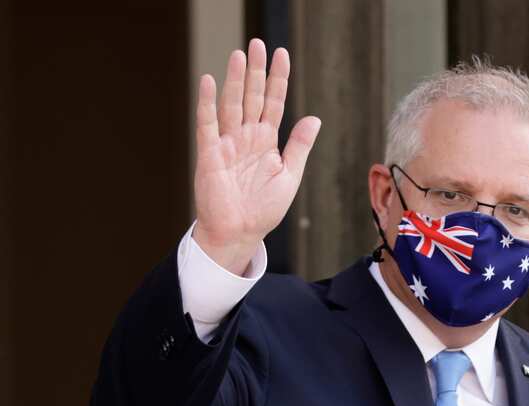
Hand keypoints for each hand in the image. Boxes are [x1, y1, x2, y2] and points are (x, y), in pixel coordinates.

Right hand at [192, 39, 320, 274]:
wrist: (241, 232)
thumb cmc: (264, 208)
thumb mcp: (289, 176)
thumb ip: (299, 146)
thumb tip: (314, 118)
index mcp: (266, 141)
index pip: (273, 103)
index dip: (277, 79)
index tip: (281, 54)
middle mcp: (246, 137)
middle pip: (251, 97)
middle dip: (255, 71)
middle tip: (258, 44)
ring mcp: (227, 144)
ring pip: (232, 105)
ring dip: (235, 80)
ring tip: (239, 55)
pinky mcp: (210, 154)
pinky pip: (208, 125)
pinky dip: (208, 103)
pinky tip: (210, 82)